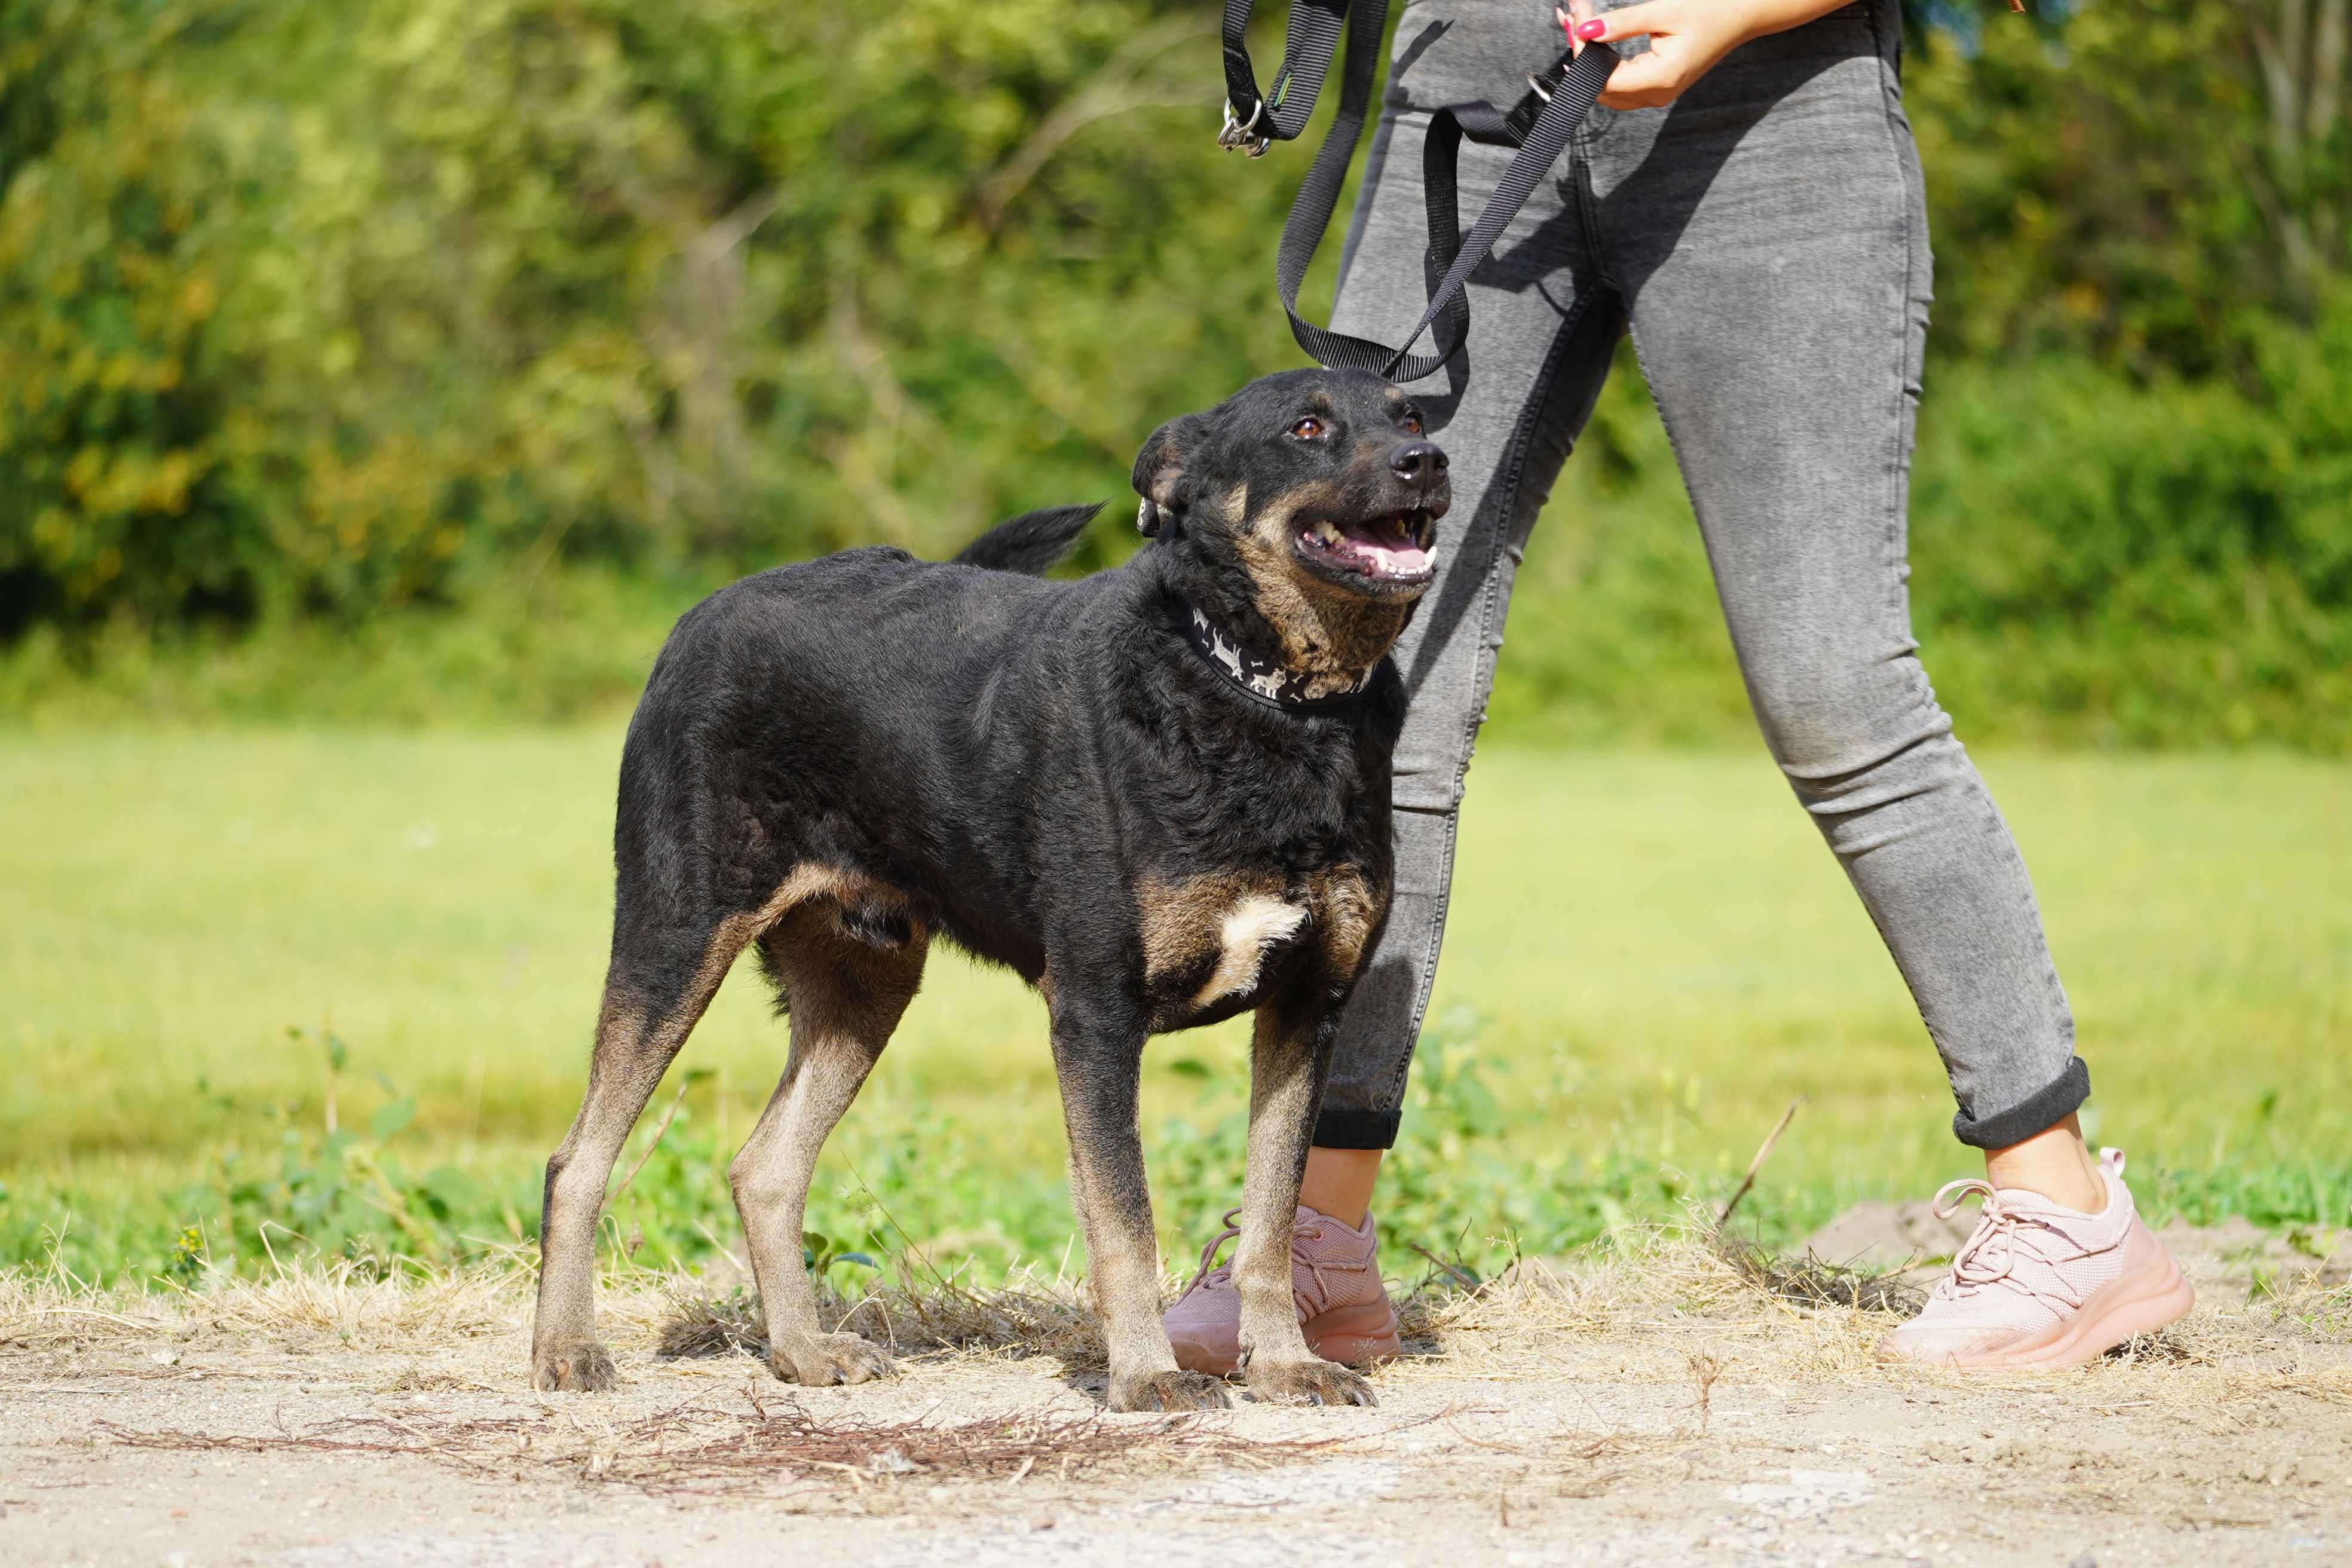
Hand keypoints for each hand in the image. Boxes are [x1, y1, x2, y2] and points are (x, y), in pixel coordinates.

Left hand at [1560, 0, 1850, 109]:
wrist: (1742, 17)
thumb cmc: (1711, 11)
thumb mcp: (1664, 11)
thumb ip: (1623, 23)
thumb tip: (1585, 29)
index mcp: (1660, 79)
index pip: (1604, 79)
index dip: (1582, 55)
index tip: (1572, 23)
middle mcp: (1657, 94)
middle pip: (1600, 88)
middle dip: (1580, 56)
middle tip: (1568, 18)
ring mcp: (1657, 94)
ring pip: (1607, 89)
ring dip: (1588, 60)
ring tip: (1575, 24)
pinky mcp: (1657, 87)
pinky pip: (1620, 84)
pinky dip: (1602, 63)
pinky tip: (1592, 40)